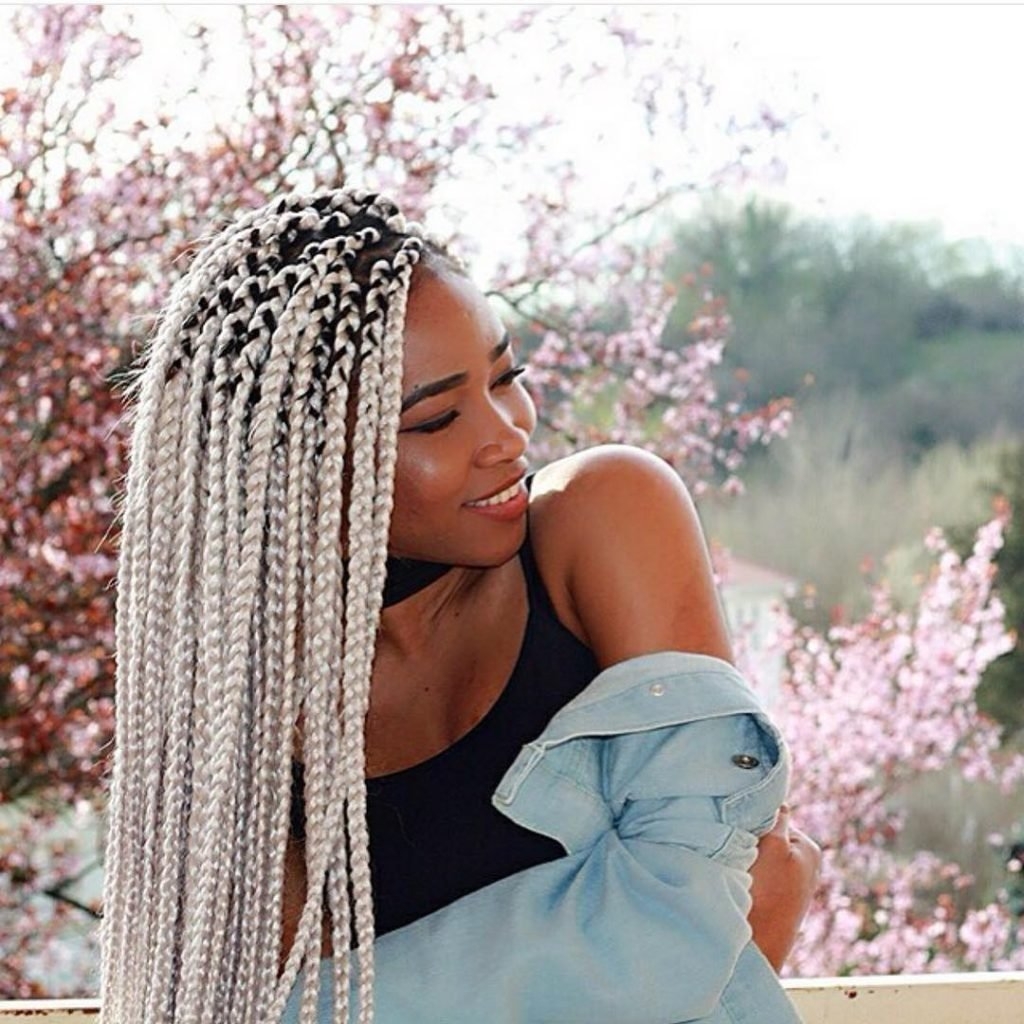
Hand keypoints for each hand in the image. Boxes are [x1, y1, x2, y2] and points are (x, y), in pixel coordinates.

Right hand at [747, 805, 820, 971]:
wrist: (757, 946)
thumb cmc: (767, 892)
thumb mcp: (774, 845)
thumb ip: (779, 818)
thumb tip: (781, 800)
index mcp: (809, 848)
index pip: (777, 817)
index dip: (756, 821)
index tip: (742, 832)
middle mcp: (807, 866)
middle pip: (770, 837)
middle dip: (754, 840)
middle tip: (739, 851)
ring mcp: (793, 886)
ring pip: (762, 856)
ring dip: (749, 859)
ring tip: (741, 871)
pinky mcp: (778, 902)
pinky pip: (759, 875)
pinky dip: (749, 876)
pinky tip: (743, 885)